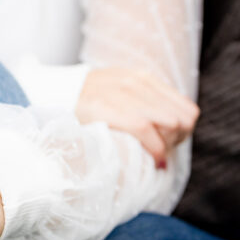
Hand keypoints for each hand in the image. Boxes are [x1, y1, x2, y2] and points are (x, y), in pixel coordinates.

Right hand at [75, 68, 198, 167]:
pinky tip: (152, 160)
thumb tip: (177, 130)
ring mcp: (122, 92)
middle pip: (182, 119)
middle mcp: (137, 83)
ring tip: (153, 155)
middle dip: (174, 141)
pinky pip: (145, 128)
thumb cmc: (90, 105)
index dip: (182, 133)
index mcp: (144, 80)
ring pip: (170, 123)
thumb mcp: (122, 97)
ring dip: (165, 146)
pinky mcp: (107, 106)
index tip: (167, 145)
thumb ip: (148, 107)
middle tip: (158, 152)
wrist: (53, 95)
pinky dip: (154, 148)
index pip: (186, 109)